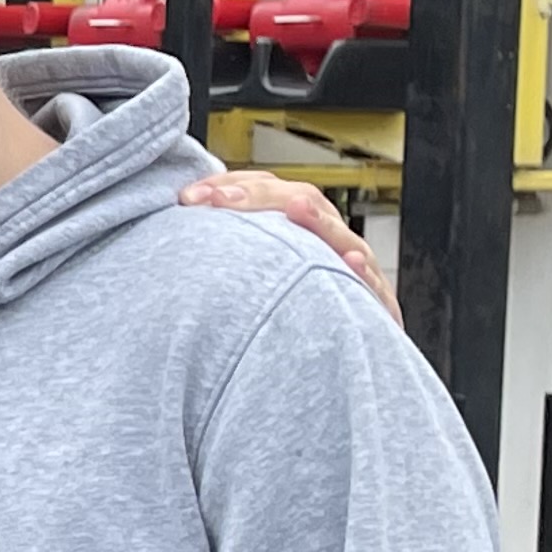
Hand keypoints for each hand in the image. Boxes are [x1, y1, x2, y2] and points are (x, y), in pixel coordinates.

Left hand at [181, 172, 396, 321]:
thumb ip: (224, 255)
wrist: (328, 365)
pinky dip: (362, 273)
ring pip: (340, 238)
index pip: (269, 192)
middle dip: (260, 196)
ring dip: (317, 222)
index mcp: (295, 232)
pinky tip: (351, 262)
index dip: (233, 186)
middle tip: (218, 200)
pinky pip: (373, 289)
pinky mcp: (377, 307)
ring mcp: (354, 273)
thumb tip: (174, 227)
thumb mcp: (249, 281)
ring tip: (295, 208)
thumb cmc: (279, 318)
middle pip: (301, 203)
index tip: (190, 196)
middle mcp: (326, 245)